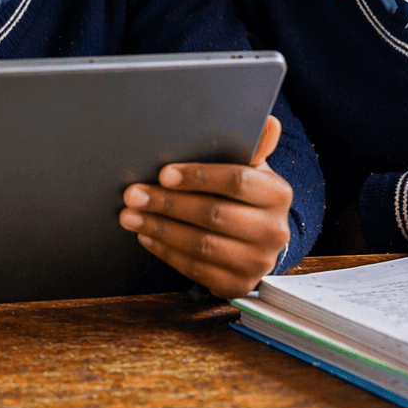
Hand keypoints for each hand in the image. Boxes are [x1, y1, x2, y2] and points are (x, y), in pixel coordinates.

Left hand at [119, 114, 292, 296]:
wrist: (255, 241)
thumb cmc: (242, 195)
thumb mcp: (249, 169)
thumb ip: (251, 147)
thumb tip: (269, 121)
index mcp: (278, 194)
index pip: (238, 181)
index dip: (198, 177)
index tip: (163, 173)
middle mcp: (274, 231)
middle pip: (215, 215)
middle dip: (168, 204)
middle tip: (133, 194)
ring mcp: (257, 262)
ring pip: (202, 245)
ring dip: (160, 229)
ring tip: (129, 216)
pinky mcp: (238, 285)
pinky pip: (197, 270)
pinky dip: (166, 252)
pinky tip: (146, 235)